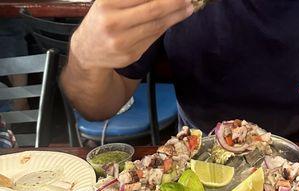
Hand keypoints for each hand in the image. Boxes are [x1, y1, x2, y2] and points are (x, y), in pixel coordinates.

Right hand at [70, 0, 193, 69]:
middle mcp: (113, 22)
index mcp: (107, 3)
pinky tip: (174, 20)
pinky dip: (165, 27)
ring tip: (188, 8)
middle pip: (152, 10)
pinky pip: (153, 39)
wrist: (88, 51)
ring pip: (156, 26)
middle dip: (174, 3)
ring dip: (175, 16)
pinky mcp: (130, 55)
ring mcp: (122, 41)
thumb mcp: (110, 2)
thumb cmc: (102, 20)